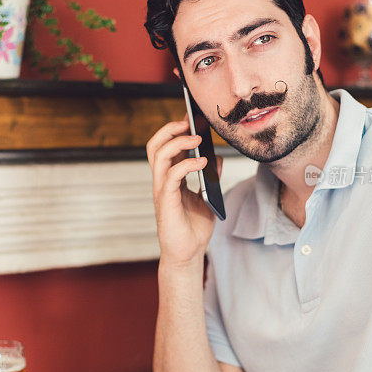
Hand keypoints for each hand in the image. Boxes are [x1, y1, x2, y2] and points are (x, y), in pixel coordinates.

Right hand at [146, 113, 223, 265]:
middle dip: (170, 130)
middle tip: (189, 122)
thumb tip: (216, 157)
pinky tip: (203, 162)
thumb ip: (211, 177)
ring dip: (178, 142)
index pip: (165, 147)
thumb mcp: (207, 196)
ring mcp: (162, 190)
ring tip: (197, 138)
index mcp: (169, 178)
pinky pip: (172, 175)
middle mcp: (162, 181)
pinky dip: (187, 164)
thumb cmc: (194, 228)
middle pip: (155, 145)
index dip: (174, 130)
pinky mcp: (166, 201)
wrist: (187, 254)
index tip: (190, 117)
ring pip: (159, 155)